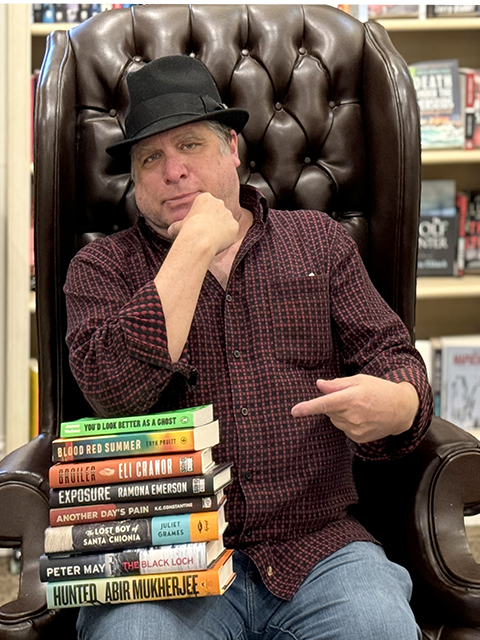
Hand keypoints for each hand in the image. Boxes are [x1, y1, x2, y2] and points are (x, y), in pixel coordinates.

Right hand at [167, 192, 238, 255]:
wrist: (200, 239)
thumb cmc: (187, 231)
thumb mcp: (177, 226)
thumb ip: (176, 226)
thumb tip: (170, 230)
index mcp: (205, 198)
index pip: (206, 205)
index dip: (202, 216)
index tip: (198, 224)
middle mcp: (219, 203)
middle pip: (218, 211)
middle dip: (214, 220)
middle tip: (206, 232)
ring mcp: (228, 214)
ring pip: (226, 221)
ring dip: (221, 229)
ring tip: (212, 239)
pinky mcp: (235, 225)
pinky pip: (231, 231)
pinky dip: (227, 237)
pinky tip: (219, 242)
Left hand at [291, 374, 419, 442]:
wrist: (401, 409)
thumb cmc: (379, 390)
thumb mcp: (359, 380)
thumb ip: (336, 384)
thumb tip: (319, 385)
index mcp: (351, 398)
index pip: (324, 404)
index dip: (307, 408)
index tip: (294, 411)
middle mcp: (352, 416)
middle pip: (329, 411)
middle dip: (334, 403)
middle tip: (350, 397)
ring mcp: (355, 429)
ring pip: (335, 420)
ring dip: (340, 413)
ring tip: (359, 407)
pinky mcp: (358, 438)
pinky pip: (343, 429)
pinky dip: (348, 422)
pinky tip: (362, 417)